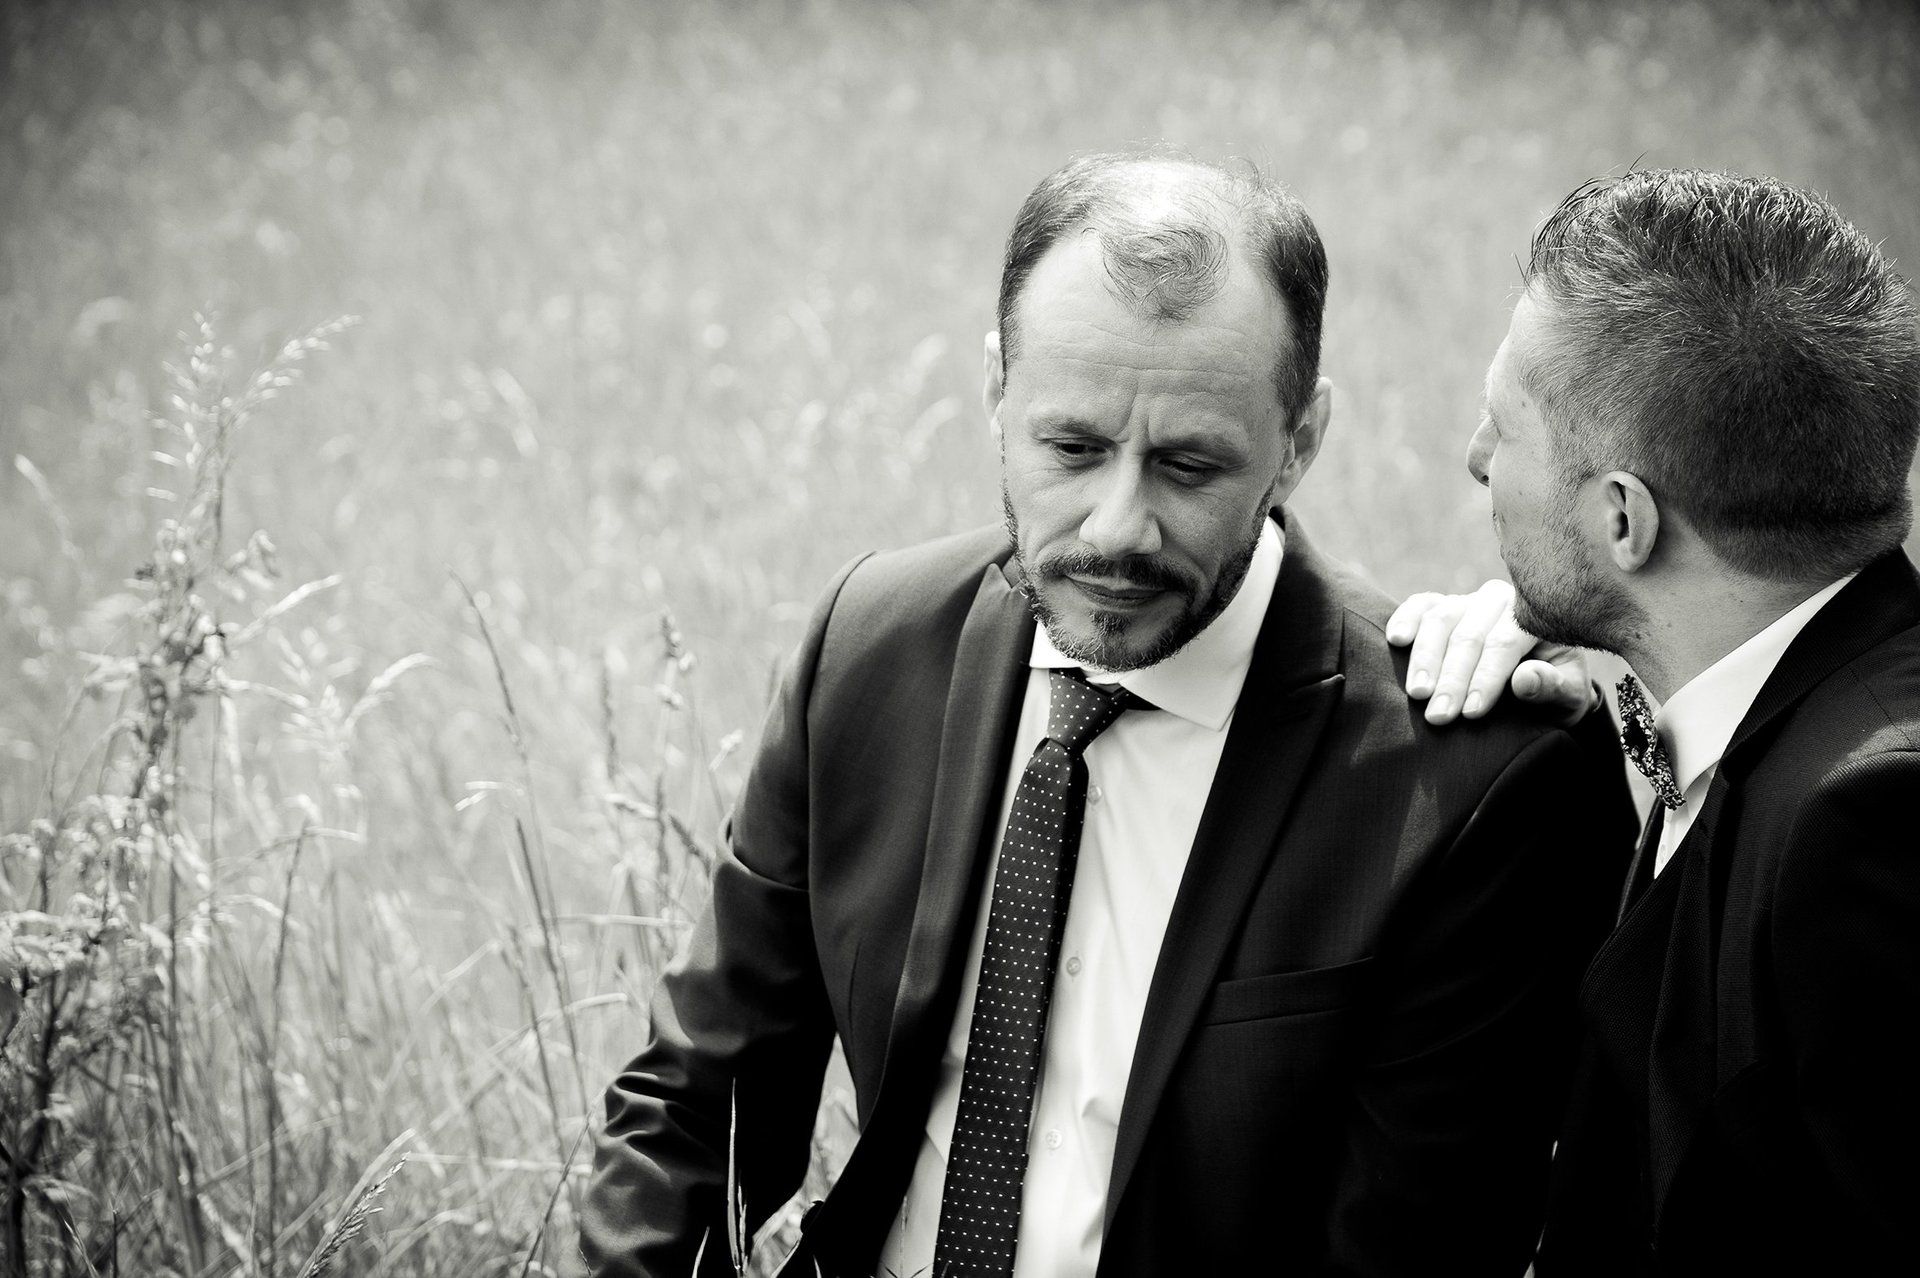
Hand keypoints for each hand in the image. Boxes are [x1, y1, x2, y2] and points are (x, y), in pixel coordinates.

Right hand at [1386, 580, 1598, 725]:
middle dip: (1452, 679)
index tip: (1471, 713)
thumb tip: (1524, 679)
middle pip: (1468, 635)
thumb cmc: (1555, 689)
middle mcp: (1500, 600)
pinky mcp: (1441, 607)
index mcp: (1537, 617)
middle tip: (1438, 716)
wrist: (1538, 679)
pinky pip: (1419, 605)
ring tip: (1417, 694)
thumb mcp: (1569, 696)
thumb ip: (1553, 687)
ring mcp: (1468, 601)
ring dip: (1425, 659)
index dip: (1485, 679)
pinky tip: (1396, 640)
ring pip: (1440, 620)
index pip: (1504, 644)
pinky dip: (1405, 619)